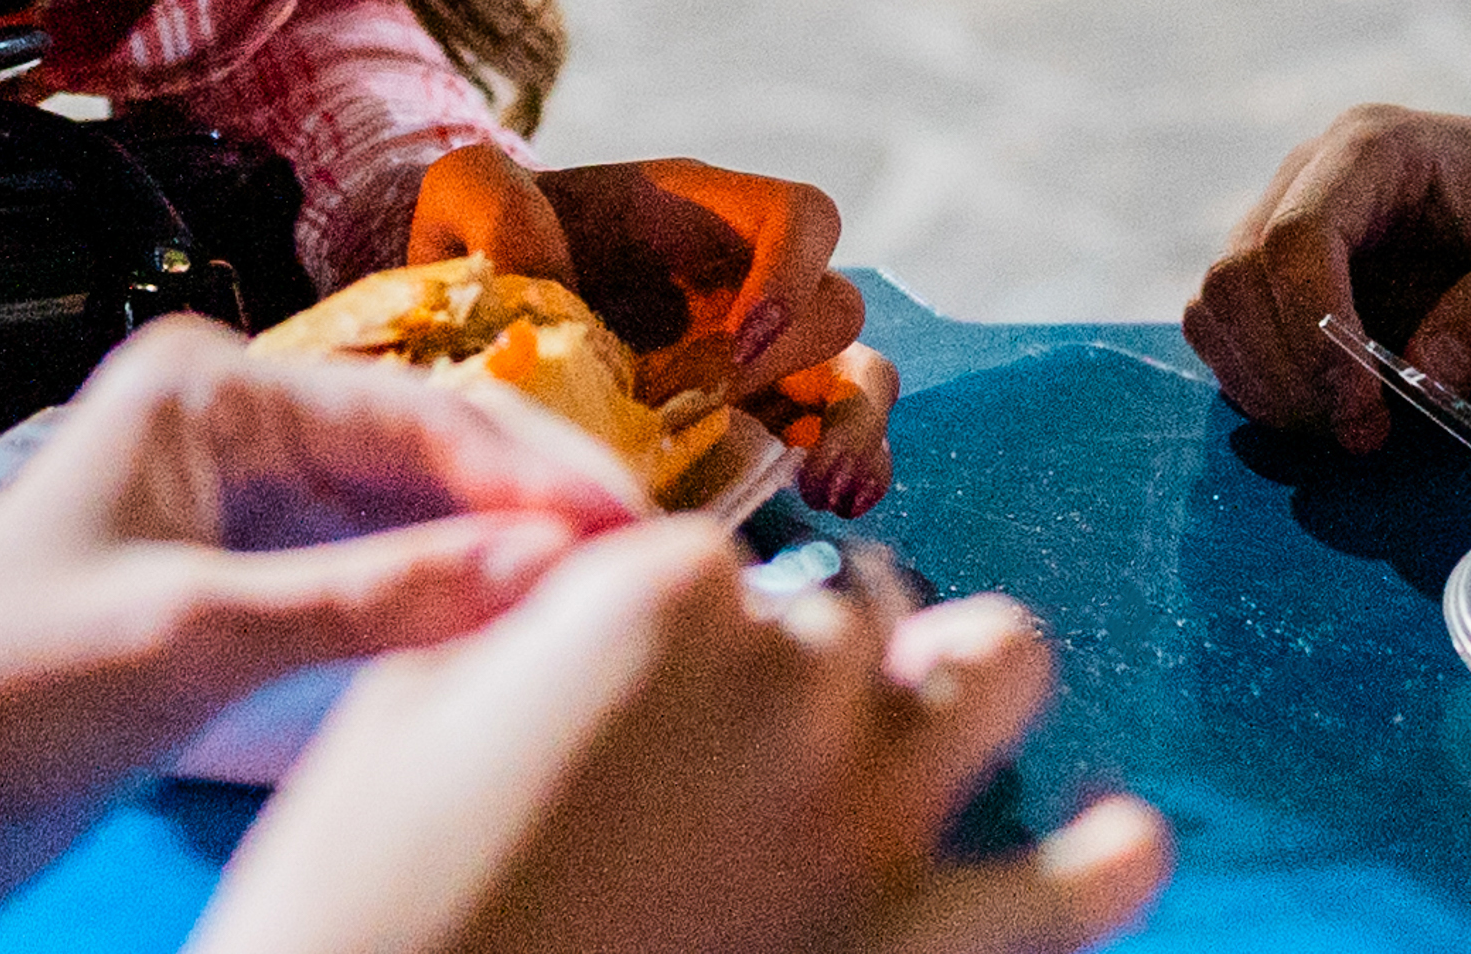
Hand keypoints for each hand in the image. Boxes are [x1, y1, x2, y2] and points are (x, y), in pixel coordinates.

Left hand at [0, 314, 641, 945]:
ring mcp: (221, 521)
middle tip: (649, 563)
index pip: (416, 412)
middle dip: (530, 508)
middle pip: (421, 459)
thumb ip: (372, 601)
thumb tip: (543, 568)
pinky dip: (432, 613)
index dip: (535, 470)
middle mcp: (224, 434)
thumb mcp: (189, 639)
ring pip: (400, 525)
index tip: (636, 524)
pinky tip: (501, 645)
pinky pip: (359, 589)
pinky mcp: (214, 605)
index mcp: (209, 389)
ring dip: (491, 562)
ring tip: (601, 605)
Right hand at [191, 520, 1168, 953]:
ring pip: (1001, 667)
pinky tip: (1109, 843)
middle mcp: (790, 672)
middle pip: (856, 616)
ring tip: (924, 739)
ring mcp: (869, 807)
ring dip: (964, 690)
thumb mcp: (404, 710)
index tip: (649, 698)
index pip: (727, 564)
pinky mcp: (922, 939)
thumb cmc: (360, 909)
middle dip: (809, 668)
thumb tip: (573, 555)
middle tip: (747, 749)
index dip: (692, 632)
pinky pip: (1084, 876)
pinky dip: (1110, 854)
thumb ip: (515, 604)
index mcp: (662, 593)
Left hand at [423, 145, 893, 513]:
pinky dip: (850, 471)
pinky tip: (823, 507)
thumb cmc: (490, 246)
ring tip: (827, 489)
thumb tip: (541, 264)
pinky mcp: (755, 426)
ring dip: (857, 432)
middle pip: (835, 309)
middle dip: (791, 368)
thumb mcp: (464, 198)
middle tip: (720, 413)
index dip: (791, 271)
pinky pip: (835, 443)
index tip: (737, 336)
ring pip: (860, 382)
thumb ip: (487, 199)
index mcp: (706, 218)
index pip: (801, 217)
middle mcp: (752, 285)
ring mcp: (763, 360)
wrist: (480, 321)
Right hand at [1184, 102, 1470, 448]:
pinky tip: (1339, 413)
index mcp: (1374, 147)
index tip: (1368, 409)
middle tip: (1365, 434)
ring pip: (1221, 307)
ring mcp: (1297, 224)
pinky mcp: (1298, 276)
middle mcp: (1315, 177)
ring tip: (1354, 428)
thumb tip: (1427, 372)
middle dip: (1288, 370)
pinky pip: (1240, 334)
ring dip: (1268, 384)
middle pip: (1239, 275)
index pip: (1295, 237)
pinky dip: (1268, 385)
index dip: (1316, 333)